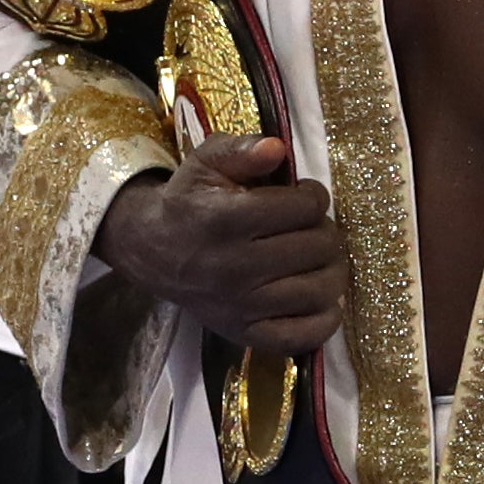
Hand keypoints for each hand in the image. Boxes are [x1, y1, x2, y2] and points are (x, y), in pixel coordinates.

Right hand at [93, 135, 347, 356]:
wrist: (152, 251)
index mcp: (228, 220)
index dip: (313, 196)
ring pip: (320, 290)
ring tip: (318, 258)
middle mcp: (236, 266)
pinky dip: (325, 319)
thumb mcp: (206, 162)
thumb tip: (278, 148)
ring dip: (332, 270)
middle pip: (319, 247)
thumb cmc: (188, 202)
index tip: (303, 196)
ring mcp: (242, 305)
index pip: (305, 208)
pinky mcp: (244, 333)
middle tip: (310, 227)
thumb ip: (242, 149)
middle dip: (324, 230)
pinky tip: (322, 299)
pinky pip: (303, 336)